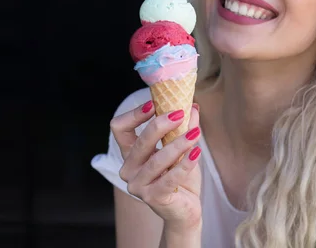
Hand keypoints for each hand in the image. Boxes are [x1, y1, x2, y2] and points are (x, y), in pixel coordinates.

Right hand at [110, 100, 202, 231]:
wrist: (184, 210)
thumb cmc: (179, 177)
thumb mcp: (180, 149)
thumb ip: (183, 128)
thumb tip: (192, 106)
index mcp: (130, 153)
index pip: (119, 128)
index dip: (133, 114)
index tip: (153, 104)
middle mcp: (129, 169)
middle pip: (140, 141)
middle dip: (160, 125)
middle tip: (179, 113)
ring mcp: (138, 185)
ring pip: (157, 160)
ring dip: (178, 144)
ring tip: (196, 133)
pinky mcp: (153, 198)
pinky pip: (170, 178)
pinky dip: (185, 163)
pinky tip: (197, 152)